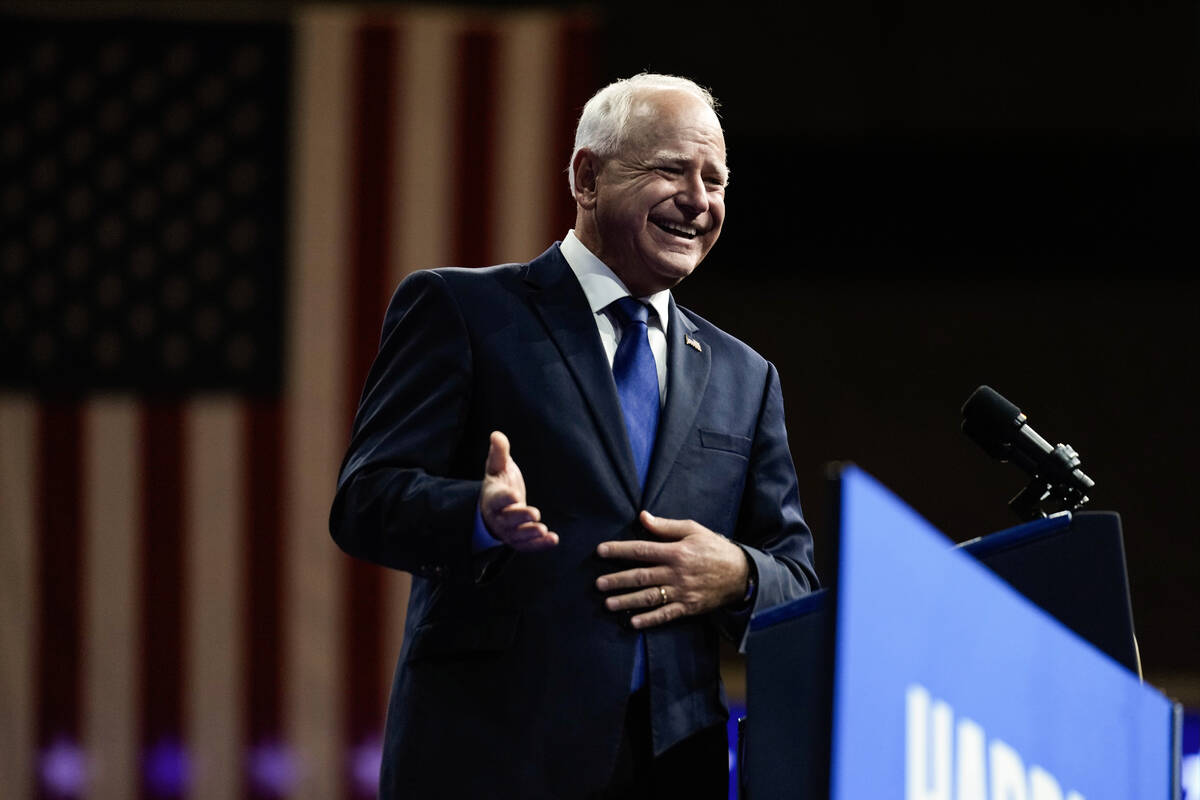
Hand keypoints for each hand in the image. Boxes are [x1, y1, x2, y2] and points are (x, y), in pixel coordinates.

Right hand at [479, 431, 558, 551]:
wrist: (494, 508)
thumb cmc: (499, 484)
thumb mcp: (497, 467)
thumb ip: (499, 452)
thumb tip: (496, 434)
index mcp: (492, 497)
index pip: (496, 499)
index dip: (504, 498)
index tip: (514, 495)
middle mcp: (498, 517)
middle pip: (507, 519)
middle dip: (520, 517)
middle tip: (535, 514)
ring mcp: (507, 531)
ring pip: (516, 536)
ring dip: (529, 534)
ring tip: (543, 530)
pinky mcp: (517, 540)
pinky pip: (527, 546)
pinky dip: (539, 545)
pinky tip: (553, 539)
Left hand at [595, 510, 749, 628]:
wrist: (741, 573)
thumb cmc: (714, 548)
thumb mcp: (693, 530)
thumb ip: (666, 526)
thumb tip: (642, 517)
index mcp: (676, 552)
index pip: (642, 550)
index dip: (619, 550)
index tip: (600, 551)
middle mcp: (677, 573)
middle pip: (641, 576)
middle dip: (617, 580)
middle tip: (598, 584)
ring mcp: (682, 592)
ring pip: (650, 597)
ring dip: (627, 601)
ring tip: (608, 603)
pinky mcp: (689, 607)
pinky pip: (666, 615)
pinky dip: (649, 620)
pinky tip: (633, 622)